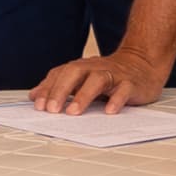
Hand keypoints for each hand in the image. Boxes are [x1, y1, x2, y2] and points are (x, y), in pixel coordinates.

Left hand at [28, 49, 165, 114]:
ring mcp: (113, 74)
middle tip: (51, 109)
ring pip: (97, 80)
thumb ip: (58, 86)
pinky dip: (116, 100)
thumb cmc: (108, 74)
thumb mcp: (81, 79)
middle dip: (61, 90)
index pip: (60, 74)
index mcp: (81, 67)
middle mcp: (94, 68)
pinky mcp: (130, 83)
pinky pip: (123, 90)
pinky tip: (109, 111)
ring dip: (84, 95)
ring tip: (74, 112)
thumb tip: (34, 96)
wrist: (141, 63)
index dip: (47, 88)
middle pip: (74, 73)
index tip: (37, 105)